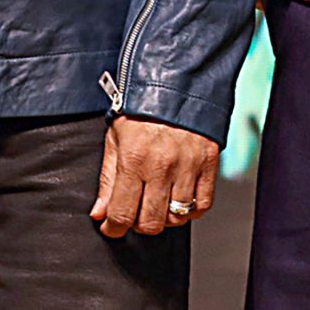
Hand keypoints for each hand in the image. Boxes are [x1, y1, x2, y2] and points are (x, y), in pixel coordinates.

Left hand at [91, 116, 219, 237]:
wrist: (178, 81)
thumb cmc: (142, 107)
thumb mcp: (115, 139)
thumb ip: (107, 180)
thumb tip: (100, 213)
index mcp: (134, 160)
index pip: (122, 213)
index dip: (114, 228)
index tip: (113, 226)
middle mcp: (162, 166)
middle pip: (151, 222)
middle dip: (138, 224)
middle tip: (135, 213)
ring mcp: (188, 166)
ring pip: (177, 216)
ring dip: (165, 217)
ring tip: (158, 204)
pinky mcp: (209, 163)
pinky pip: (203, 204)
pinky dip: (192, 210)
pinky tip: (181, 200)